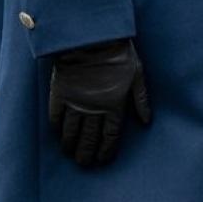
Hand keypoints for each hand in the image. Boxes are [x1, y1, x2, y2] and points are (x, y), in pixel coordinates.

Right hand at [48, 39, 150, 166]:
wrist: (92, 38)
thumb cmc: (119, 53)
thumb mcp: (137, 74)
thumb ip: (141, 99)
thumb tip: (146, 121)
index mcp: (114, 105)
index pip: (110, 136)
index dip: (106, 150)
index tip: (103, 160)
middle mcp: (94, 109)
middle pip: (89, 139)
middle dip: (86, 154)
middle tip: (84, 163)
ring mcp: (75, 103)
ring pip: (71, 132)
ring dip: (70, 145)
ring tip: (70, 154)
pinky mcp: (59, 94)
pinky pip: (56, 117)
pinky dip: (57, 128)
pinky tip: (58, 134)